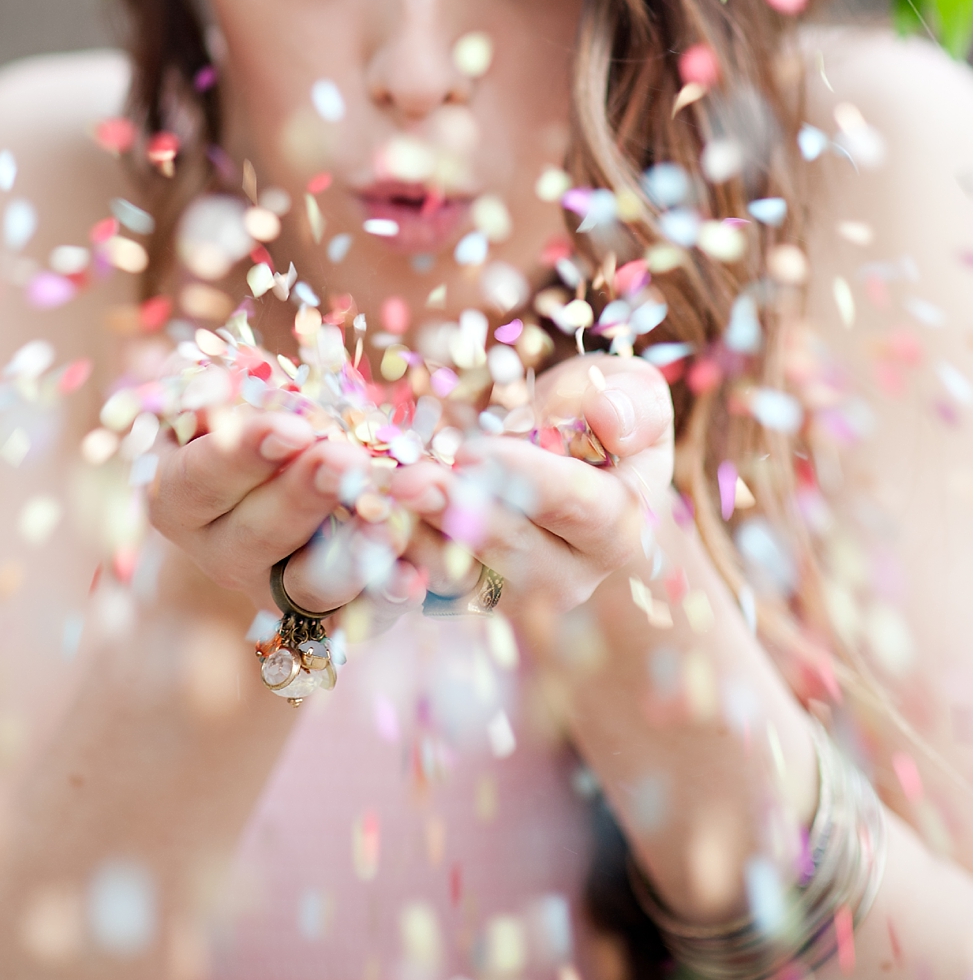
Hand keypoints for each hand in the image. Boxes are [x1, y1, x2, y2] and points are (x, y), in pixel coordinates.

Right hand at [147, 407, 434, 617]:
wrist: (273, 476)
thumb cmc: (235, 416)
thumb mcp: (206, 393)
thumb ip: (202, 384)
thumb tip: (221, 382)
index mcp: (178, 497)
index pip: (200, 480)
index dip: (242, 456)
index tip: (293, 429)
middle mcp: (219, 553)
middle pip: (255, 535)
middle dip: (304, 497)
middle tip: (347, 461)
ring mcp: (271, 590)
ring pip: (305, 586)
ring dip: (348, 555)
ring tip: (385, 521)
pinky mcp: (325, 613)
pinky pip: (358, 613)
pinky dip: (386, 595)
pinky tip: (412, 575)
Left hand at [386, 353, 675, 615]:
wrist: (562, 453)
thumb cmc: (598, 412)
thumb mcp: (627, 391)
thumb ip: (630, 404)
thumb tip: (612, 421)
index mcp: (621, 528)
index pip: (583, 509)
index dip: (531, 480)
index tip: (479, 451)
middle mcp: (567, 573)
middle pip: (512, 548)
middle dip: (459, 512)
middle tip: (410, 481)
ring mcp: (508, 588)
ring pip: (456, 572)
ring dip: (410, 533)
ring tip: (373, 496)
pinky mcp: (454, 588)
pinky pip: (413, 577)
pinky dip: (381, 546)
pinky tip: (350, 511)